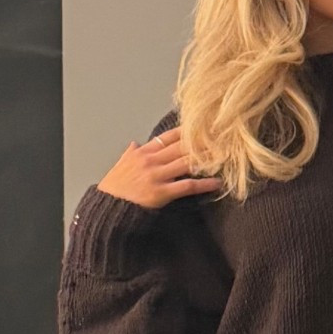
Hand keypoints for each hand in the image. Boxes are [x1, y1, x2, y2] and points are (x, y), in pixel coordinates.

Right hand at [97, 129, 222, 209]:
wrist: (108, 207)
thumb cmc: (115, 187)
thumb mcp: (121, 164)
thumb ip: (130, 153)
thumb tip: (135, 143)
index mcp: (143, 152)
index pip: (168, 136)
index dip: (187, 131)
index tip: (203, 126)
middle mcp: (151, 160)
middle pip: (181, 146)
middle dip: (202, 142)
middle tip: (221, 138)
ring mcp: (156, 176)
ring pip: (186, 162)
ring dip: (206, 159)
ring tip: (224, 157)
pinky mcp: (161, 192)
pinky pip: (187, 186)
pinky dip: (203, 184)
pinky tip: (216, 183)